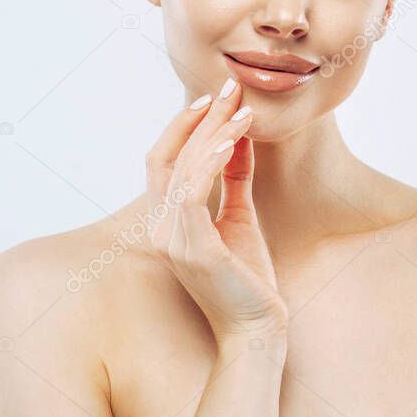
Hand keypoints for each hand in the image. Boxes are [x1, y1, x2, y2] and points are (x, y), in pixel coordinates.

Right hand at [143, 78, 286, 344]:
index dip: (185, 125)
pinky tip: (232, 142)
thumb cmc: (247, 277)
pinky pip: (193, 193)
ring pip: (183, 169)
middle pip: (171, 157)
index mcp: (166, 221)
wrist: (256, 328)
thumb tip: (236, 137)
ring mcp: (172, 240)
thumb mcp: (239, 217)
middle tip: (231, 89)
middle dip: (202, 119)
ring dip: (213, 134)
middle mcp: (160, 228)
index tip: (216, 96)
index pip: (165, 160)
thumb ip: (233, 179)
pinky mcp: (194, 249)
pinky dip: (210, 163)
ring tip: (242, 110)